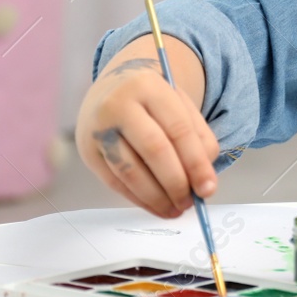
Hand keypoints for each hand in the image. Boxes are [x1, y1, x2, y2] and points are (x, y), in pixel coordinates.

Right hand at [75, 36, 218, 218]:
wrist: (111, 87)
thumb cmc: (152, 101)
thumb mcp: (179, 105)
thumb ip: (198, 137)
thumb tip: (204, 181)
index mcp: (149, 87)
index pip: (178, 130)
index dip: (196, 163)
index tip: (208, 189)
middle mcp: (118, 105)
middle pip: (154, 150)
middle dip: (177, 183)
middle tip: (191, 203)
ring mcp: (98, 129)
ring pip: (130, 171)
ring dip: (157, 197)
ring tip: (175, 209)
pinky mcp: (88, 152)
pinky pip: (115, 182)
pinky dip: (138, 199)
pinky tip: (156, 205)